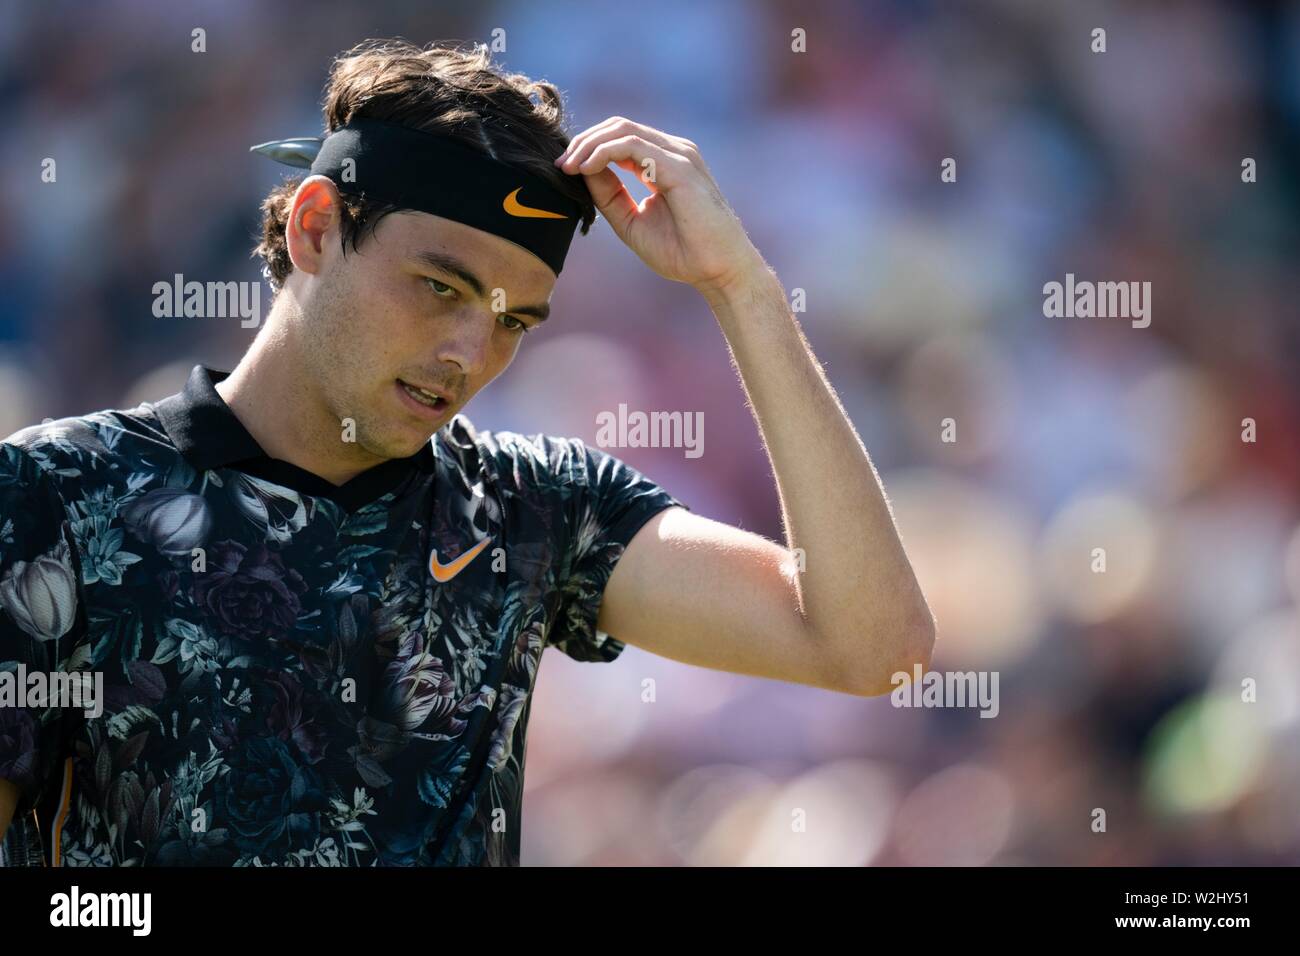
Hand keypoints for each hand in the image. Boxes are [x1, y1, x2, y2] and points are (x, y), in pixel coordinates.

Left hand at [555, 117, 766, 298]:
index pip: (621, 138)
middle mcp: (674, 152)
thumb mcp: (633, 222)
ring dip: (589, 144)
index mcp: (665, 163)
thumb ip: (609, 196)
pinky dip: (604, 153)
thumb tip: (582, 173)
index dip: (589, 148)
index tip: (564, 169)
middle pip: (619, 127)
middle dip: (584, 141)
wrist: (718, 271)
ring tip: (569, 166)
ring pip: (623, 129)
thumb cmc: (684, 253)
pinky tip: (586, 168)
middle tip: (561, 165)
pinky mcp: (680, 166)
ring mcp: (679, 155)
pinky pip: (633, 146)